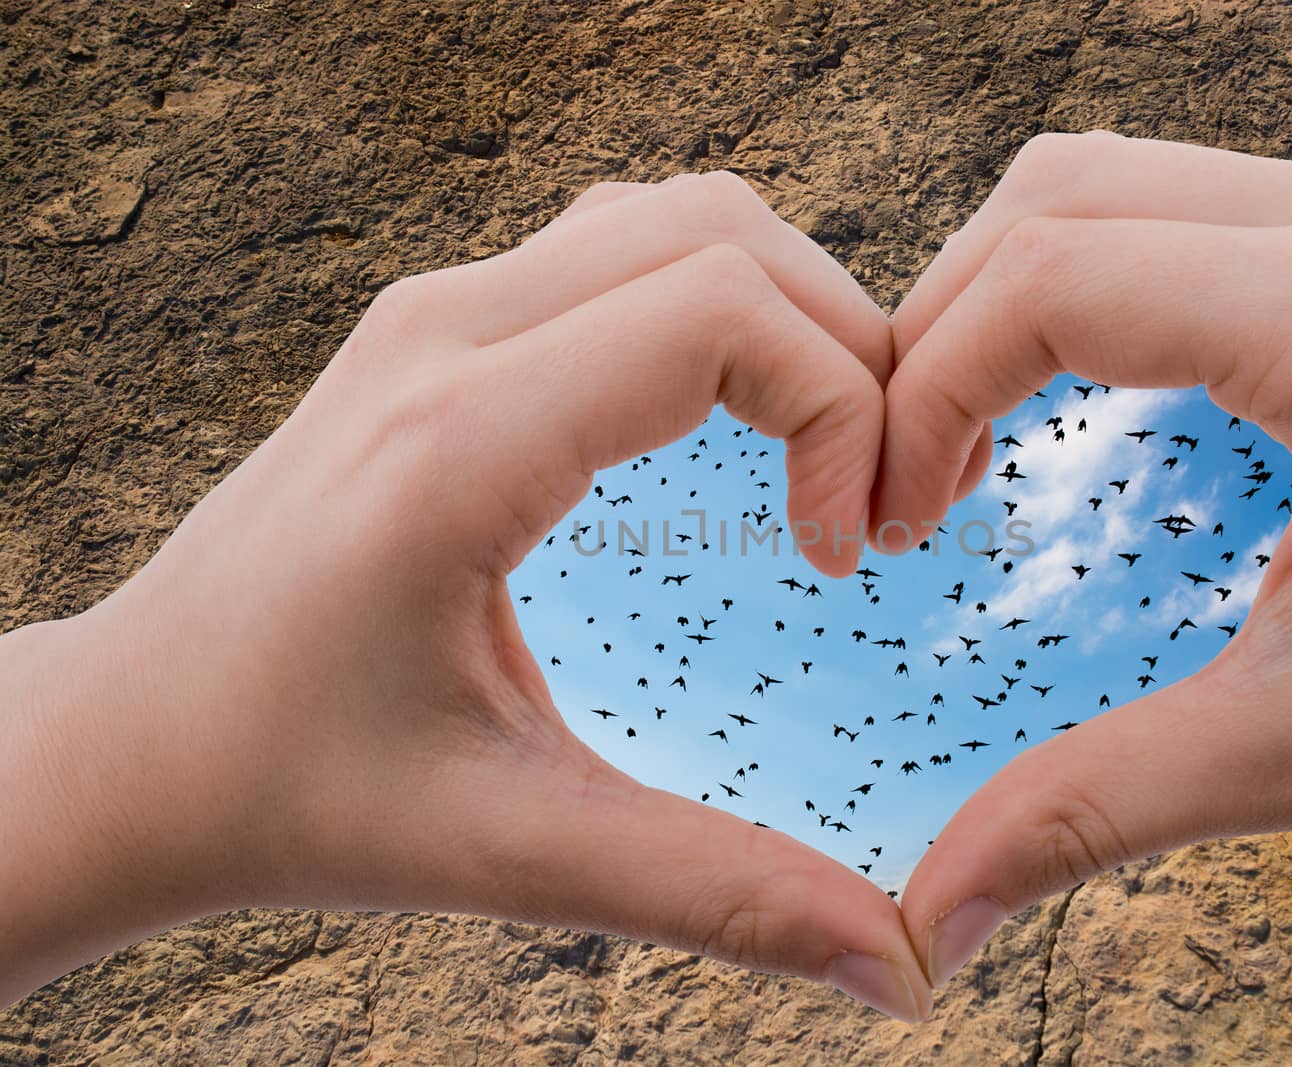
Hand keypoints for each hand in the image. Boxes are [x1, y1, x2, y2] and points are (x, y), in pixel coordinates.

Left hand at [1, 171, 933, 1020]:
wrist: (133, 740)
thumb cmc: (286, 790)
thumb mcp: (507, 849)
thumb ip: (715, 895)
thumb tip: (898, 962)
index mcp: (457, 444)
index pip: (720, 312)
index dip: (842, 412)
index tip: (849, 553)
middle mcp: (442, 336)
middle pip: (724, 236)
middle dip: (847, 350)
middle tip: (871, 499)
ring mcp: (433, 315)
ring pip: (678, 219)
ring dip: (788, 313)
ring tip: (825, 449)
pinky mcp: (438, 330)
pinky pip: (621, 249)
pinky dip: (719, 306)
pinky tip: (730, 421)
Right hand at [873, 131, 1291, 987]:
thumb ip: (1096, 811)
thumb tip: (929, 916)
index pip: (1047, 282)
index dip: (922, 394)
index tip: (888, 524)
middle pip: (1048, 207)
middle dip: (938, 340)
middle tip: (906, 494)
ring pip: (1094, 187)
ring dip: (995, 303)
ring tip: (962, 446)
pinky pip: (1158, 209)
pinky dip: (1067, 290)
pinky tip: (1056, 401)